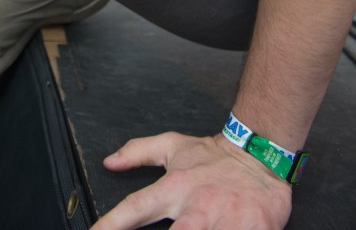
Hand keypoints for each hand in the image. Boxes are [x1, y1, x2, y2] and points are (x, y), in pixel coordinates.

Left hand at [93, 131, 290, 228]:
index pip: (136, 208)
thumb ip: (138, 152)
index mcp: (175, 187)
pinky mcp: (256, 228)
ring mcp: (227, 219)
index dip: (112, 224)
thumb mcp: (173, 146)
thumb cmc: (213, 157)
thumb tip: (109, 162)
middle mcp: (198, 205)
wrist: (259, 152)